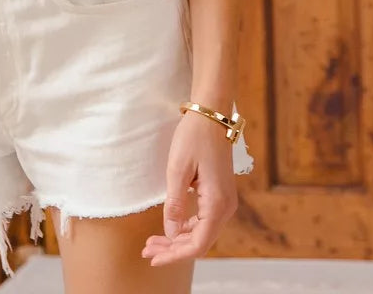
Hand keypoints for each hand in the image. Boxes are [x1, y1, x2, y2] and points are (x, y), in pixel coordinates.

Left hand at [140, 109, 238, 266]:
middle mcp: (225, 208)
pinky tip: (170, 228)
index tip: (153, 257)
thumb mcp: (178, 169)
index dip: (174, 255)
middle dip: (173, 250)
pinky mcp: (219, 195)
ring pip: (201, 233)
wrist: (211, 115)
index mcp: (217, 204)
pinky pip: (204, 221)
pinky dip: (186, 228)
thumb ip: (175, 204)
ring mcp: (224, 202)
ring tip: (153, 242)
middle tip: (147, 250)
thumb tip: (170, 233)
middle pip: (199, 242)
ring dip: (178, 240)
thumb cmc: (194, 137)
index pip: (196, 244)